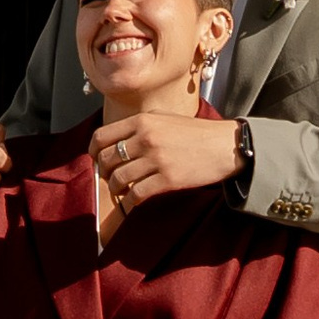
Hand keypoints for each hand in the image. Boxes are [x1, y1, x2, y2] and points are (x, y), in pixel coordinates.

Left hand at [92, 112, 241, 206]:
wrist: (225, 146)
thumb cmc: (195, 133)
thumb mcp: (164, 118)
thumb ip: (139, 126)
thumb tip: (114, 143)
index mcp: (142, 121)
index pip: (101, 136)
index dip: (93, 152)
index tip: (96, 160)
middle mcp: (146, 138)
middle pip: (106, 159)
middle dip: (103, 172)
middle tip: (109, 178)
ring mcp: (156, 159)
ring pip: (118, 179)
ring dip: (115, 188)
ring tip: (122, 190)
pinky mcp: (167, 179)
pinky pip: (136, 193)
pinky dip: (129, 200)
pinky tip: (133, 200)